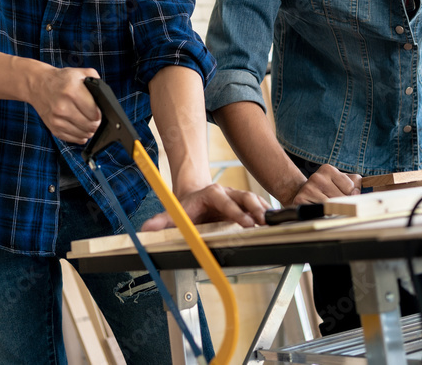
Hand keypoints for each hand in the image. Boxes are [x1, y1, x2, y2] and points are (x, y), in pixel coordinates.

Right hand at [30, 66, 100, 143]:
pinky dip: (80, 135)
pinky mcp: (53, 128)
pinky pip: (73, 139)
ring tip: (88, 122)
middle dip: (96, 123)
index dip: (100, 114)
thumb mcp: (80, 73)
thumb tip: (105, 99)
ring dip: (89, 130)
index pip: (94, 113)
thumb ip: (96, 82)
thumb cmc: (61, 79)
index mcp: (71, 91)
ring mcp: (57, 120)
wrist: (37, 84)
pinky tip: (80, 127)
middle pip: (90, 126)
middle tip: (95, 118)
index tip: (99, 111)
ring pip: (83, 134)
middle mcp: (62, 107)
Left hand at [140, 184, 269, 230]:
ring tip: (273, 223)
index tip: (245, 223)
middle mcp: (227, 192)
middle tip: (264, 222)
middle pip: (245, 197)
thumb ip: (161, 221)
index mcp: (212, 193)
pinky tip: (275, 222)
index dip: (236, 212)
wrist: (195, 194)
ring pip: (254, 200)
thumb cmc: (187, 206)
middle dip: (255, 209)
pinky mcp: (244, 204)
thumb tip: (146, 229)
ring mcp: (237, 197)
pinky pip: (258, 206)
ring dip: (264, 211)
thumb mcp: (174, 212)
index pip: (226, 201)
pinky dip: (267, 212)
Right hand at [288, 164, 361, 205]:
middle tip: (338, 205)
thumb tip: (357, 193)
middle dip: (343, 204)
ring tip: (329, 208)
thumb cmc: (326, 188)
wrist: (301, 193)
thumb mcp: (341, 181)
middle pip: (341, 198)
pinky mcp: (300, 200)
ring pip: (331, 206)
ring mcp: (308, 188)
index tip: (345, 196)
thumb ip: (355, 183)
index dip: (350, 195)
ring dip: (333, 211)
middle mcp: (317, 177)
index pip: (350, 187)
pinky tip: (320, 211)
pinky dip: (322, 215)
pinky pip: (319, 212)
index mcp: (328, 169)